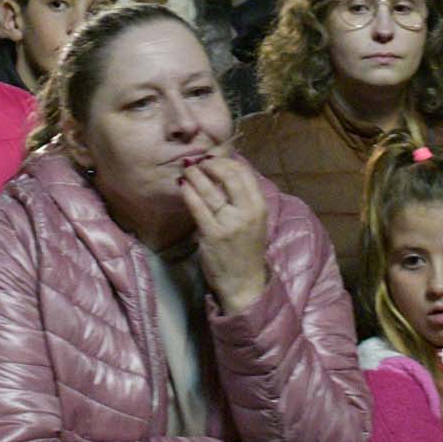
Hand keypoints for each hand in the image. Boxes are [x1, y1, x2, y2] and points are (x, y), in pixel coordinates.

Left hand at [181, 156, 268, 315]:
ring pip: (211, 191)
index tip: (213, 158)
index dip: (226, 162)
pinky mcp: (213, 236)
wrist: (244, 283)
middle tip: (197, 162)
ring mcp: (230, 224)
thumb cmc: (246, 250)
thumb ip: (241, 199)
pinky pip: (198, 208)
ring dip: (196, 176)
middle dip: (211, 165)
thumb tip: (222, 173)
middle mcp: (248, 213)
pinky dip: (189, 194)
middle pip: (229, 177)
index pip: (244, 174)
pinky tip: (182, 186)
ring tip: (187, 169)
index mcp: (260, 207)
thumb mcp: (253, 221)